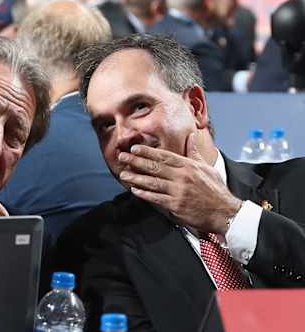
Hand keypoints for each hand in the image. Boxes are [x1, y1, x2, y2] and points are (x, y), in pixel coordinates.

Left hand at [118, 133, 240, 234]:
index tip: (134, 148)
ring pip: (153, 182)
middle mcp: (182, 177)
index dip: (147, 151)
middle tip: (122, 157)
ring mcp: (178, 191)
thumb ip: (194, 153)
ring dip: (136, 178)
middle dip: (136, 161)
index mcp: (188, 166)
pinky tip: (135, 190)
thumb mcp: (206, 167)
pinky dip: (145, 194)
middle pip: (155, 167)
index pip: (164, 156)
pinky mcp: (176, 205)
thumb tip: (191, 137)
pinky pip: (156, 198)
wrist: (225, 212)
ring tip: (123, 174)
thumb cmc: (216, 190)